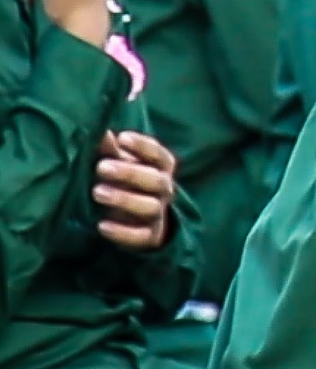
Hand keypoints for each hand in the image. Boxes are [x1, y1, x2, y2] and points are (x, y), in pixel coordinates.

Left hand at [93, 129, 175, 251]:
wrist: (140, 221)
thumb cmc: (127, 183)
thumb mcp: (121, 164)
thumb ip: (112, 151)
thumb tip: (100, 132)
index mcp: (162, 168)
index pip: (160, 155)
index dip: (143, 146)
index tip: (121, 138)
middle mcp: (165, 189)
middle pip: (156, 180)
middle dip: (129, 173)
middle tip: (101, 167)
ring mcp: (159, 214)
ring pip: (150, 206)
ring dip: (124, 199)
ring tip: (97, 193)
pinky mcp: (150, 237)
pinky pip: (141, 236)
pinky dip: (123, 232)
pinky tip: (102, 226)